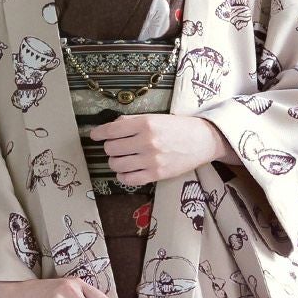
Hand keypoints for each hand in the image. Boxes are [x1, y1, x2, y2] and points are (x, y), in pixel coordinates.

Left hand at [85, 113, 236, 187]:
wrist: (202, 140)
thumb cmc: (178, 127)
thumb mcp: (155, 117)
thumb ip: (132, 121)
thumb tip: (111, 127)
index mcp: (145, 124)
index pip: (111, 130)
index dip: (99, 133)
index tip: (94, 135)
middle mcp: (146, 142)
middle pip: (111, 148)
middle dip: (110, 147)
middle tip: (116, 146)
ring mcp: (151, 160)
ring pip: (116, 164)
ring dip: (115, 161)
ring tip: (122, 158)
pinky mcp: (156, 175)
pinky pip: (128, 179)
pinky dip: (122, 176)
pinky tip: (127, 171)